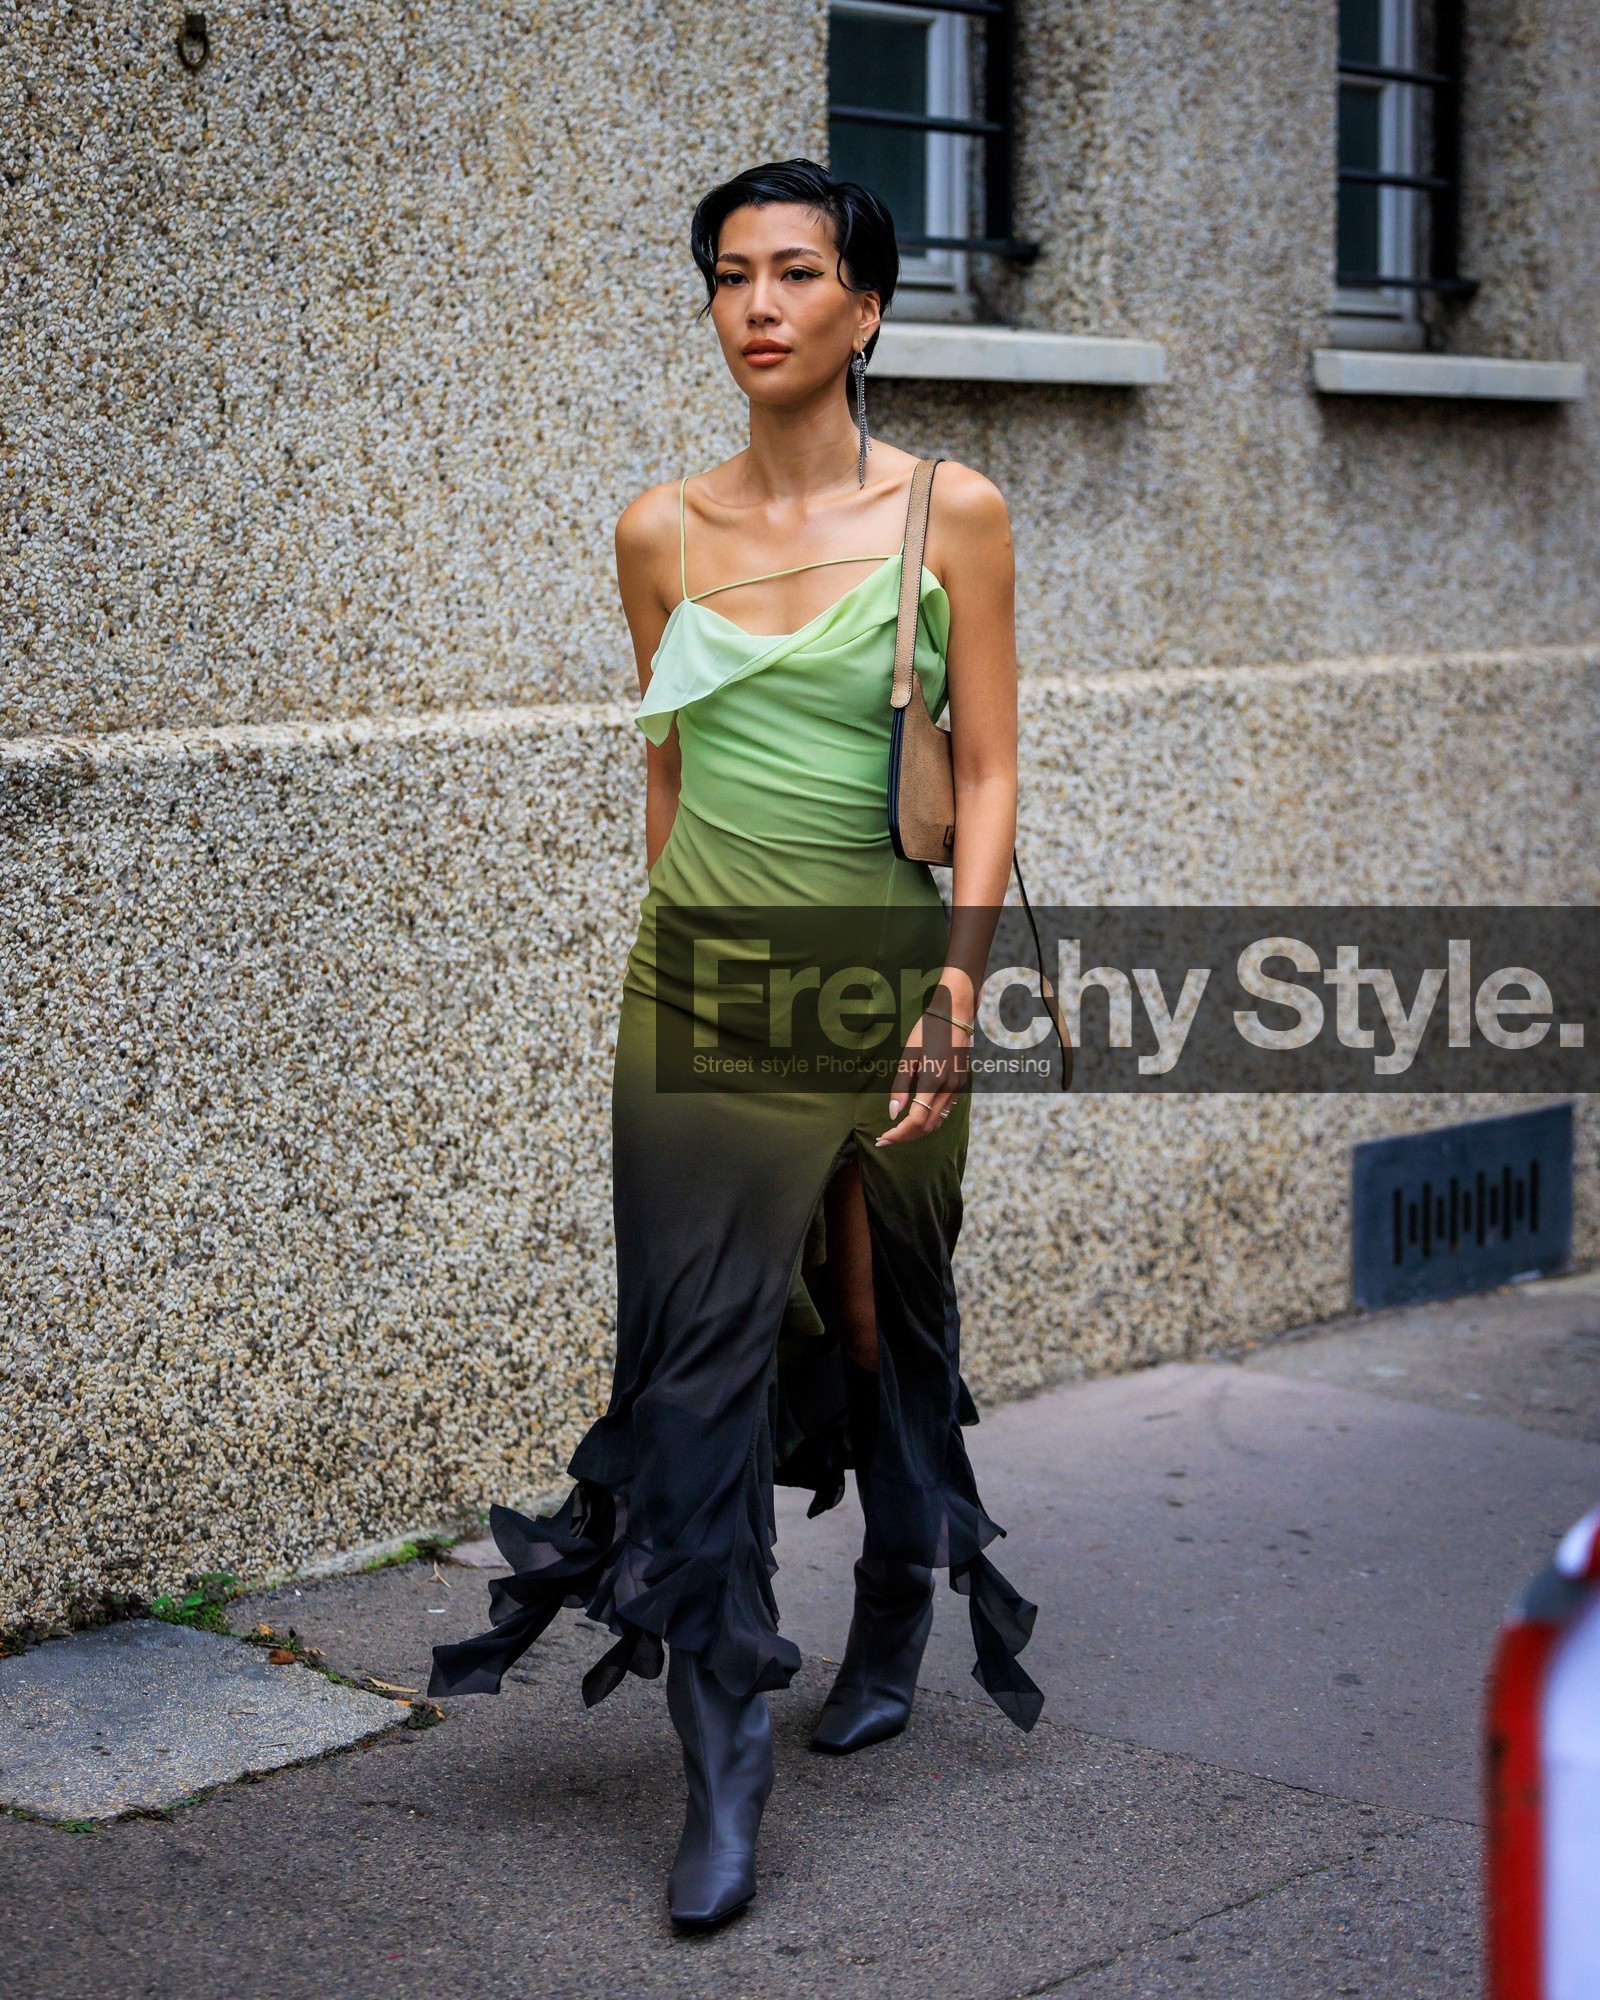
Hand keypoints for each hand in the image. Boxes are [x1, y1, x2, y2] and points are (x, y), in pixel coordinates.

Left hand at [875, 1006, 968, 1146]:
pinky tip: (914, 1118)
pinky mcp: (961, 1085)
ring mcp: (958, 1088)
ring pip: (937, 1122)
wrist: (954, 1015)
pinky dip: (929, 1120)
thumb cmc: (926, 1031)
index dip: (898, 1133)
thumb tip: (893, 1113)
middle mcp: (949, 1089)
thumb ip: (900, 1088)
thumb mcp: (908, 1057)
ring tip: (897, 1132)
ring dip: (917, 1131)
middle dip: (905, 1136)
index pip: (916, 1120)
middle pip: (927, 1126)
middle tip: (885, 1139)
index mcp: (933, 1081)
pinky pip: (944, 1111)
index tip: (882, 1138)